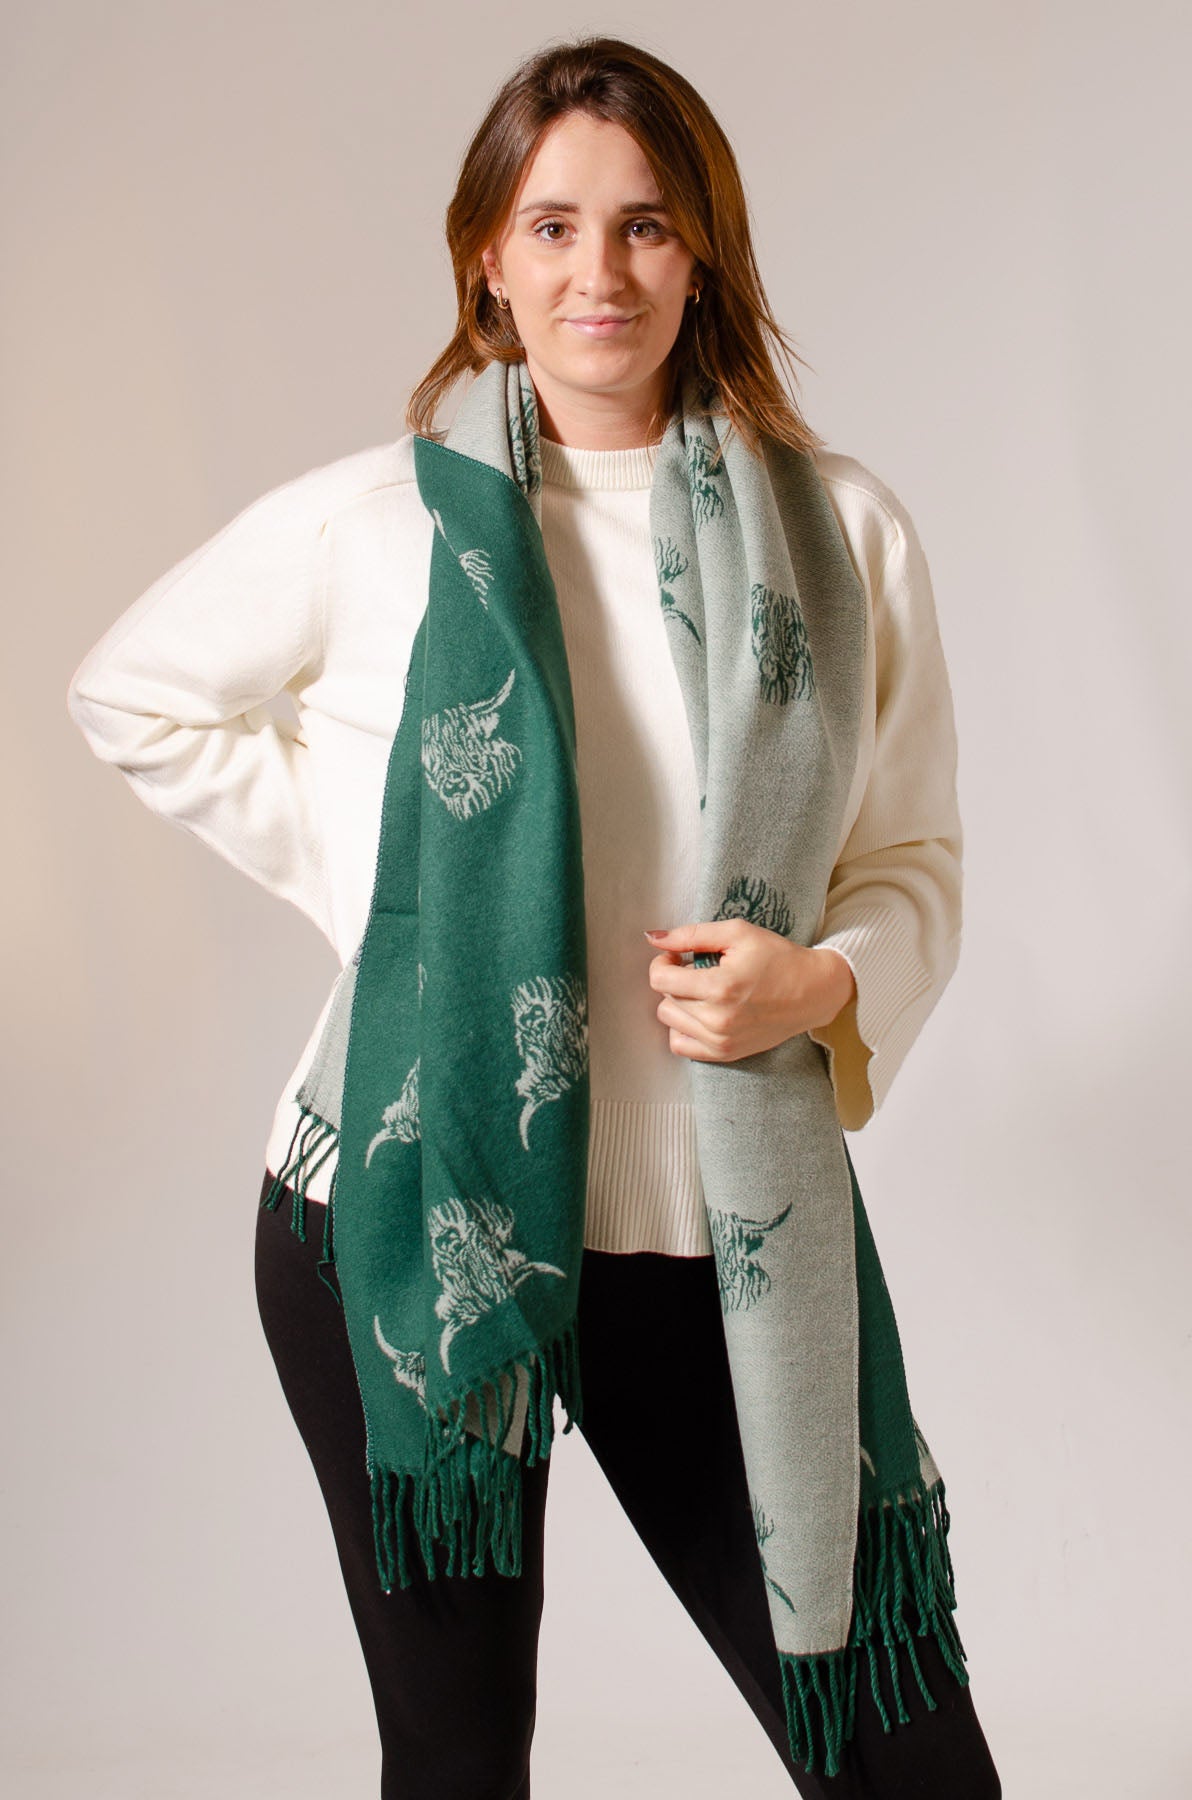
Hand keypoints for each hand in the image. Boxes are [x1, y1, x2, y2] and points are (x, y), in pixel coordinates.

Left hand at [644, 920, 856, 1062]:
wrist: (813, 991)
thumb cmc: (778, 957)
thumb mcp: (737, 933)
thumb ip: (691, 934)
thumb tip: (652, 937)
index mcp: (719, 987)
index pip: (659, 980)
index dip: (663, 962)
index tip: (678, 956)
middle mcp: (717, 1019)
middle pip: (664, 999)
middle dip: (673, 980)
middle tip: (695, 970)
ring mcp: (721, 1041)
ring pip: (670, 1022)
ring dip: (678, 1003)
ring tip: (701, 991)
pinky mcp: (726, 1054)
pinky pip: (680, 1046)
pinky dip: (683, 1028)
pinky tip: (701, 1012)